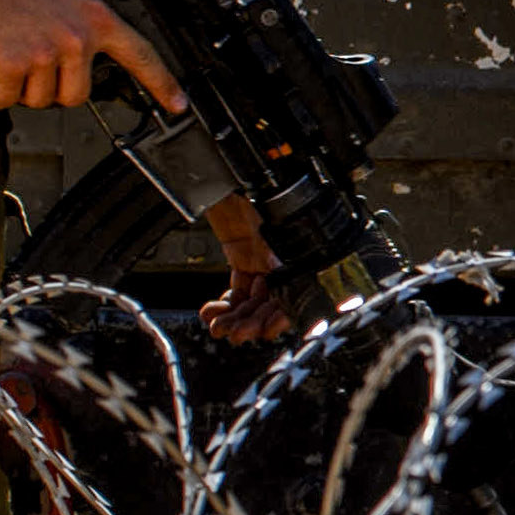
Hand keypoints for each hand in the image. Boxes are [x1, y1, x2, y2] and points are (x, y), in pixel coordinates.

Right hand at [0, 0, 183, 115]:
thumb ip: (83, 24)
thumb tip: (83, 58)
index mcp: (96, 17)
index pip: (141, 54)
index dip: (162, 84)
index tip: (177, 104)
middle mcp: (76, 39)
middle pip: (77, 95)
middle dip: (54, 87)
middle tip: (34, 62)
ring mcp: (46, 55)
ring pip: (41, 100)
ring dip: (22, 88)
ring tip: (10, 54)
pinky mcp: (12, 68)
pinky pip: (6, 99)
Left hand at [193, 194, 289, 348]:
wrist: (235, 180)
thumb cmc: (265, 194)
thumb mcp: (281, 229)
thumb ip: (286, 260)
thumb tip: (287, 294)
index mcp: (302, 259)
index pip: (293, 298)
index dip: (280, 318)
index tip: (266, 332)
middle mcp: (287, 265)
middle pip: (269, 305)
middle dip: (250, 322)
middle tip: (235, 335)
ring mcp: (265, 264)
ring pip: (251, 302)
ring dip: (234, 317)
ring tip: (217, 326)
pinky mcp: (245, 261)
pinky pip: (237, 291)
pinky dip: (225, 304)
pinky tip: (211, 311)